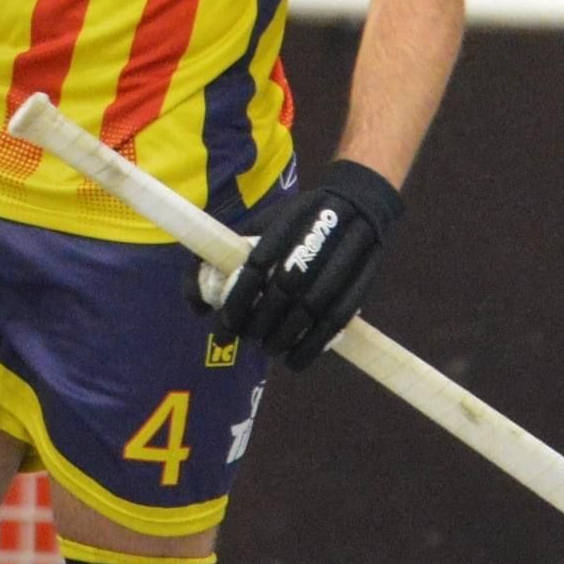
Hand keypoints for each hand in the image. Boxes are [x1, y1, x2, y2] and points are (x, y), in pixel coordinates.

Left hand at [211, 161, 401, 369]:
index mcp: (288, 217)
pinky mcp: (366, 277)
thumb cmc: (299, 221)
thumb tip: (197, 307)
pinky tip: (295, 360)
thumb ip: (224, 256)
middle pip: (283, 288)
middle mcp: (318, 233)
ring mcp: (347, 255)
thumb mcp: (262, 223)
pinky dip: (314, 346)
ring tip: (268, 349)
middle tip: (245, 339)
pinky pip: (338, 320)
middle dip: (259, 322)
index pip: (256, 263)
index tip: (223, 326)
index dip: (237, 300)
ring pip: (311, 306)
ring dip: (284, 337)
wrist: (361, 202)